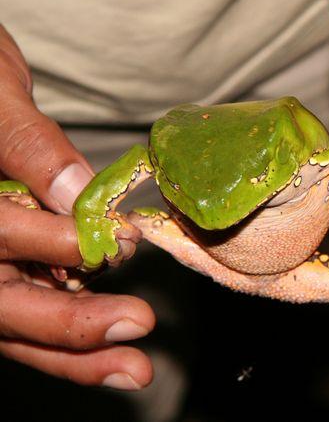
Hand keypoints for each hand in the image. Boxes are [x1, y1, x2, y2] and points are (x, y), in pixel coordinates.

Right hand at [0, 25, 154, 388]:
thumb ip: (26, 142)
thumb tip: (76, 195)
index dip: (46, 242)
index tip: (108, 242)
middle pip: (0, 303)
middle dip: (67, 324)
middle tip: (134, 329)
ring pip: (16, 321)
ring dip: (76, 349)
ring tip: (132, 367)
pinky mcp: (8, 265)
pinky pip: (34, 305)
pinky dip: (71, 330)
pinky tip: (114, 342)